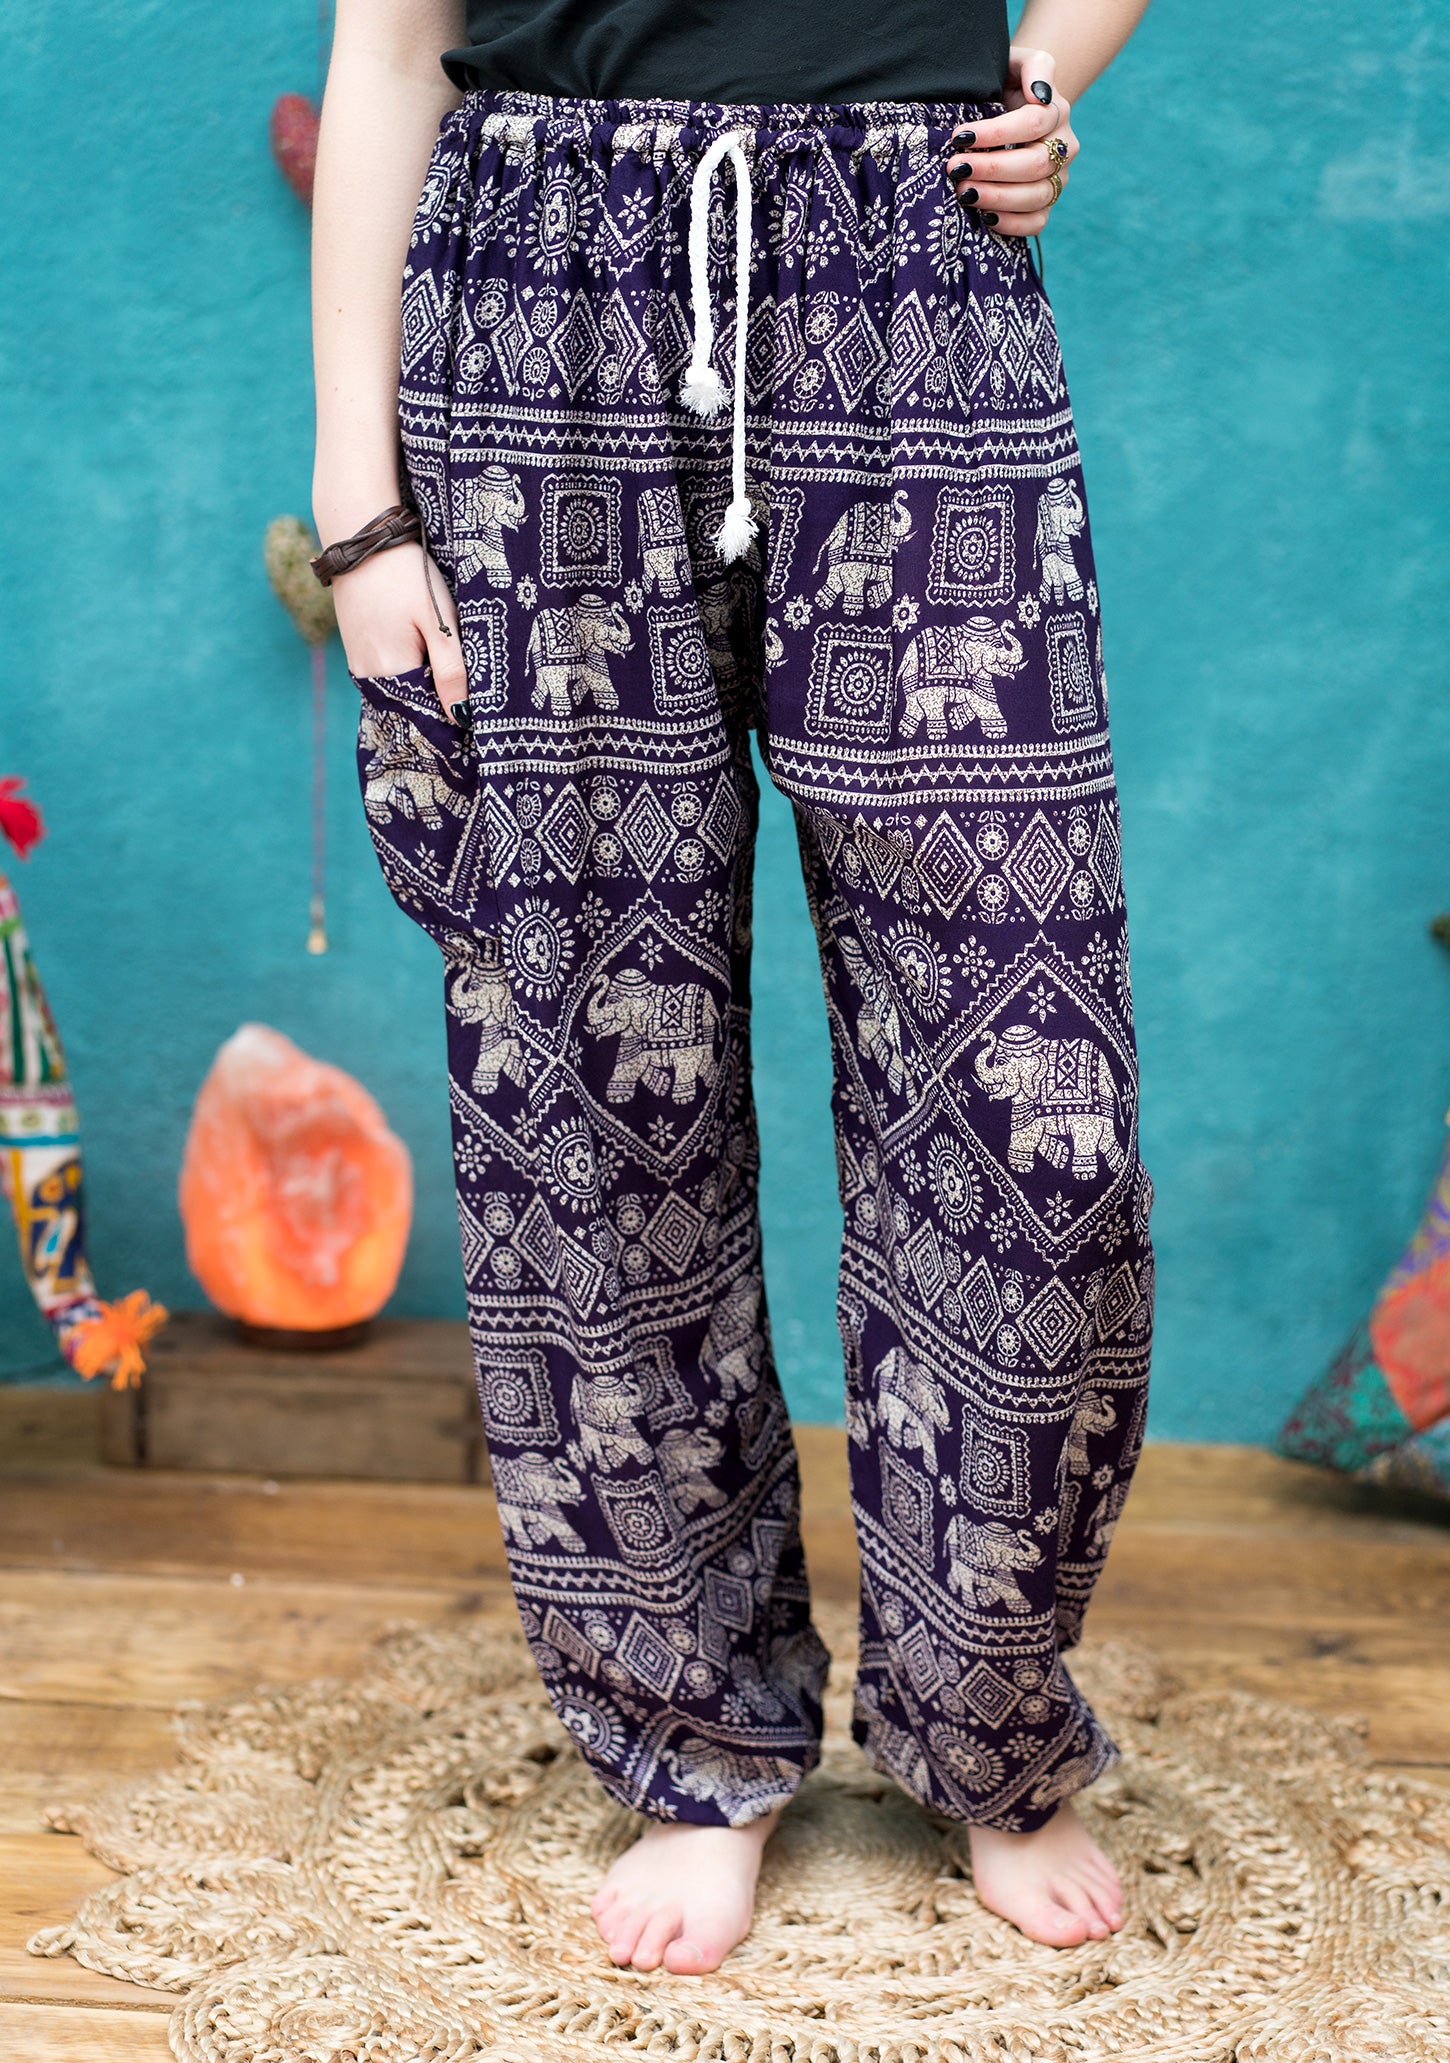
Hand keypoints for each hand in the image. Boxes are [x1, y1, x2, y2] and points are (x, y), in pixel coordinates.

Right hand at [329, 539, 466, 722]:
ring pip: (402, 692)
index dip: (455, 716)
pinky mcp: (357, 653)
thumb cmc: (406, 575)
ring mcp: (360, 666)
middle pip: (414, 706)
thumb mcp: (438, 620)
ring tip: (450, 668)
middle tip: (472, 689)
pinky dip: (410, 672)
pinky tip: (427, 654)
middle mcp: (370, 678)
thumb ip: (450, 670)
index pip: (429, 715)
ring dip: (427, 687)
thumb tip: (460, 717)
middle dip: (442, 702)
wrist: (362, 539)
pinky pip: (389, 677)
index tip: (479, 711)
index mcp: (392, 673)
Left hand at [944, 46, 1077, 237]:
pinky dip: (1011, 223)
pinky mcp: (1046, 205)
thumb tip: (1040, 95)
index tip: (959, 136)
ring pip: (1035, 197)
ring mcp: (1057, 179)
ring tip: (963, 193)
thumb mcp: (1016, 61)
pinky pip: (1036, 223)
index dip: (995, 132)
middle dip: (991, 168)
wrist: (1011, 108)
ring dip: (997, 197)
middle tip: (955, 168)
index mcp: (1056, 112)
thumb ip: (1034, 66)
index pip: (1033, 123)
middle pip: (1034, 164)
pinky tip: (984, 216)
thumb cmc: (1006, 83)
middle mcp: (1063, 148)